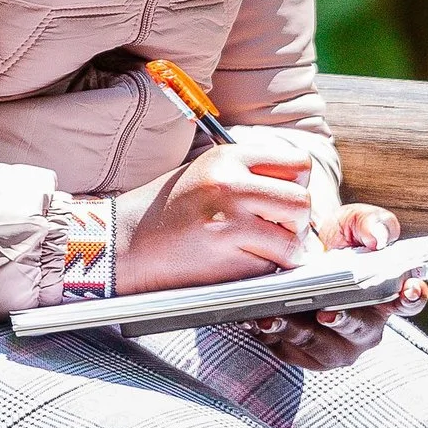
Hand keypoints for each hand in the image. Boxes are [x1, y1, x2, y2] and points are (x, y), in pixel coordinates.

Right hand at [112, 130, 317, 293]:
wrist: (127, 243)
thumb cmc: (167, 208)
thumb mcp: (207, 170)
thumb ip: (250, 172)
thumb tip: (298, 188)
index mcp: (227, 157)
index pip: (297, 163)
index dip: (298, 184)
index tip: (285, 199)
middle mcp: (230, 184)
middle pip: (301, 200)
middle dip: (298, 221)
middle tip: (281, 230)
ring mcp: (228, 221)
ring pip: (293, 238)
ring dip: (287, 249)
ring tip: (265, 248)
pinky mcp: (225, 257)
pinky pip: (271, 266)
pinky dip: (266, 269)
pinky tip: (242, 261)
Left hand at [246, 203, 427, 370]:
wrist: (302, 254)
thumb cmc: (337, 242)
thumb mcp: (353, 223)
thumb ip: (372, 223)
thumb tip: (381, 239)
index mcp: (386, 298)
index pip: (409, 300)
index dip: (412, 296)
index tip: (409, 288)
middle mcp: (366, 327)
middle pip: (360, 330)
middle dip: (343, 321)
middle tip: (327, 313)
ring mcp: (335, 344)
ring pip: (320, 345)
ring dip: (297, 332)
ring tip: (274, 317)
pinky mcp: (303, 351)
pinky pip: (287, 348)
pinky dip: (271, 335)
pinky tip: (254, 319)